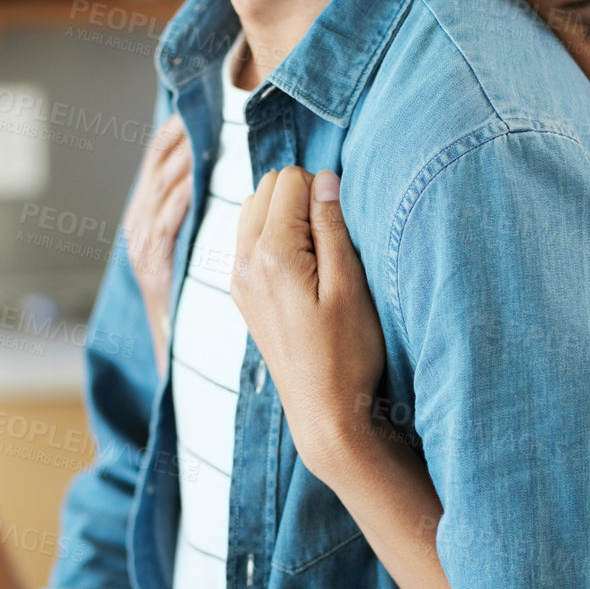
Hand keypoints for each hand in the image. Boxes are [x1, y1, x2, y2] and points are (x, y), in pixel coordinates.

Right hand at [123, 112, 192, 374]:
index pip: (157, 157)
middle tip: (207, 108)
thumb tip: (217, 173)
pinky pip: (165, 221)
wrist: (173, 344)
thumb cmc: (188, 292)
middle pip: (157, 164)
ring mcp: (141, 243)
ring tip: (207, 133)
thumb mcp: (184, 244)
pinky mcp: (152, 263)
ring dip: (184, 159)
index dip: (176, 131)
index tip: (198, 106)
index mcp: (145, 212)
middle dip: (181, 135)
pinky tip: (198, 179)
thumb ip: (193, 210)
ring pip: (160, 188)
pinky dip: (180, 197)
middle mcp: (138, 223)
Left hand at [231, 165, 385, 483]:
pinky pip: (250, 238)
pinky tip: (302, 269)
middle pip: (267, 187)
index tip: (343, 228)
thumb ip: (333, 226)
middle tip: (332, 241)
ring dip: (286, 215)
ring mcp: (239, 278)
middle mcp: (244, 261)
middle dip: (302, 197)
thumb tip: (325, 177)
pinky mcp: (242, 292)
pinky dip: (274, 236)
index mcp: (272, 255)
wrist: (323, 411)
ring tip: (318, 254)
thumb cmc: (347, 352)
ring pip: (255, 209)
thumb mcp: (351, 285)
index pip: (290, 180)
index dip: (323, 191)